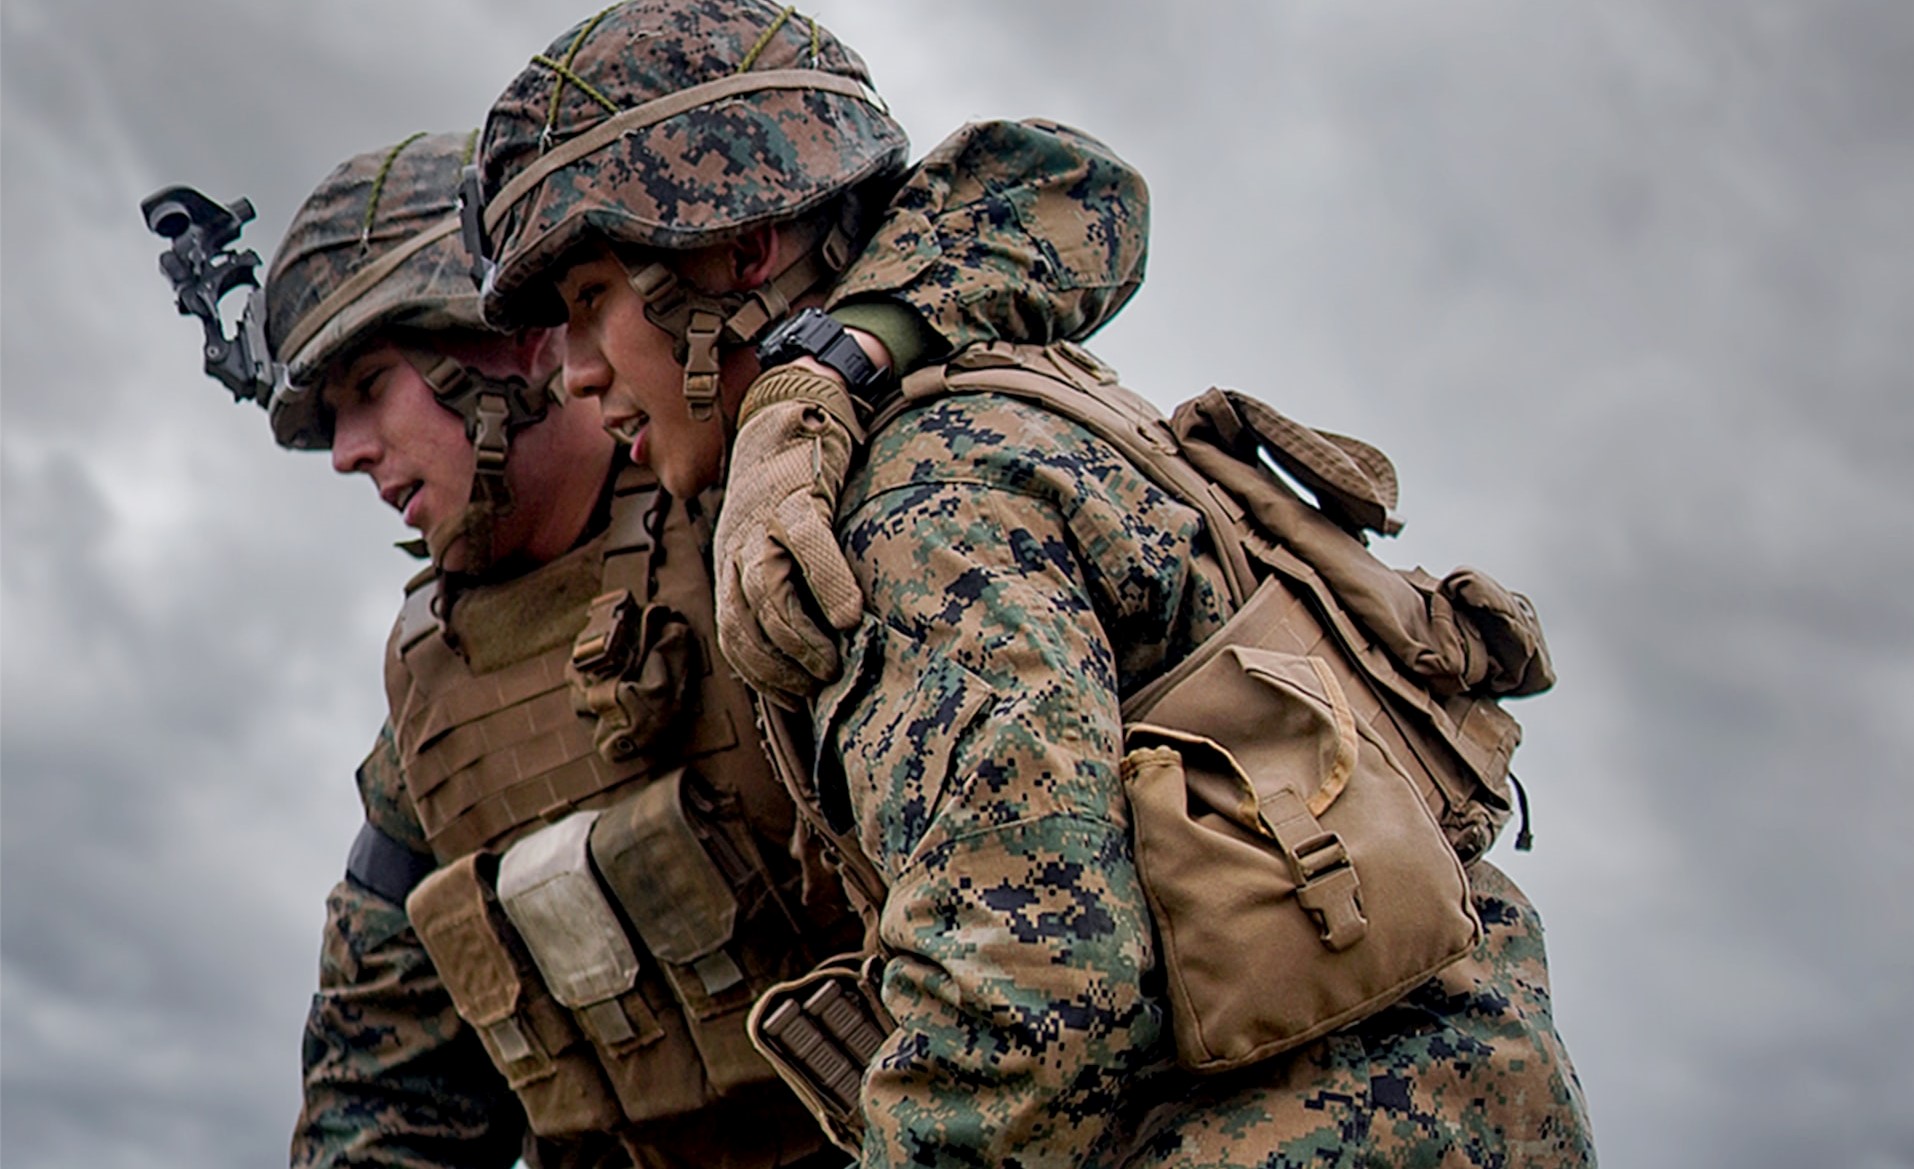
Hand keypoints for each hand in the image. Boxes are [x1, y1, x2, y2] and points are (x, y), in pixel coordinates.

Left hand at [714, 363, 866, 708]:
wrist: (789, 407)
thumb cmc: (790, 485)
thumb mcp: (770, 536)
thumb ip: (781, 582)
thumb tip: (814, 642)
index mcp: (729, 560)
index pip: (733, 634)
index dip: (760, 674)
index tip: (793, 701)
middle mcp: (736, 545)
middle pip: (742, 622)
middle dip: (777, 666)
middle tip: (816, 690)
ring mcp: (762, 521)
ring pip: (766, 594)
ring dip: (797, 638)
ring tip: (831, 665)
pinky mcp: (797, 495)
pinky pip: (809, 548)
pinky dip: (826, 585)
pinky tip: (848, 616)